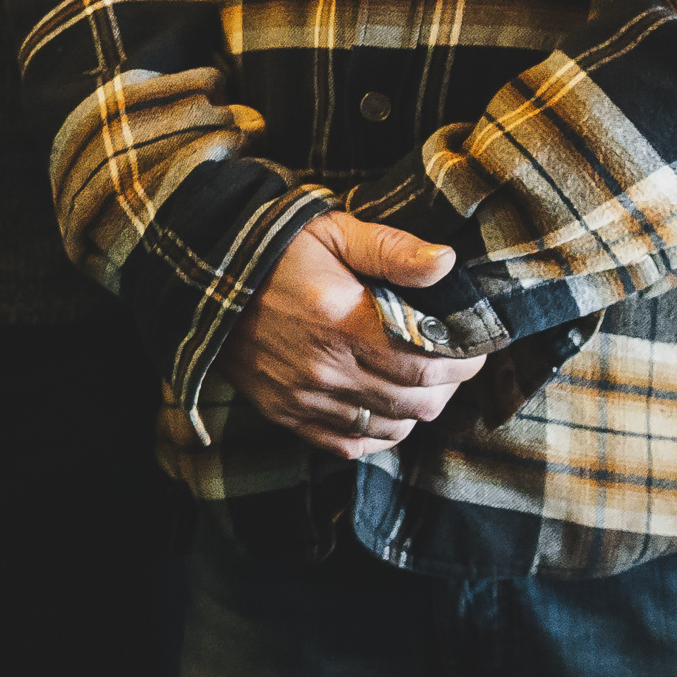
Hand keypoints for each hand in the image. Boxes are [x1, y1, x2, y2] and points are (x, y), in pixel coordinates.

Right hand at [239, 213, 487, 461]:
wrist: (201, 277)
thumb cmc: (272, 249)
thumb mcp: (331, 231)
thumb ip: (392, 250)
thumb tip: (448, 264)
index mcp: (343, 321)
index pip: (431, 362)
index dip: (467, 360)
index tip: (476, 344)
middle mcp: (326, 368)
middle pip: (418, 402)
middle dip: (449, 385)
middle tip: (453, 361)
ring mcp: (303, 397)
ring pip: (391, 428)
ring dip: (417, 409)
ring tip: (421, 383)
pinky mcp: (285, 414)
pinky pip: (349, 445)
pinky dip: (379, 435)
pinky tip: (384, 410)